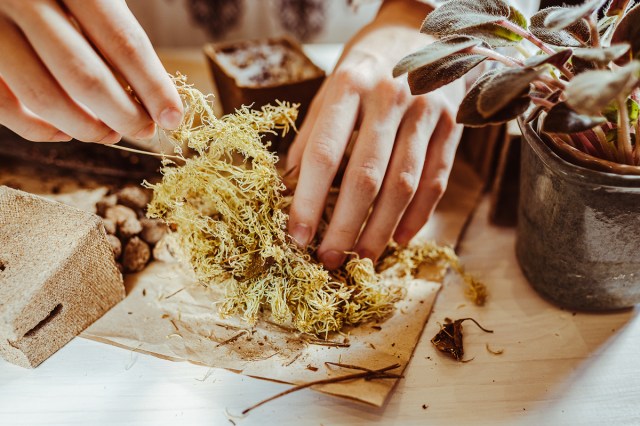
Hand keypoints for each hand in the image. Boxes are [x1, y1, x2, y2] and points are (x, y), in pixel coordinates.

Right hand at [0, 0, 181, 142]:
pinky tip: (63, 133)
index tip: (173, 116)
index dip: (153, 86)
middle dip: (123, 115)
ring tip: (110, 134)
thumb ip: (114, 28)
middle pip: (85, 76)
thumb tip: (156, 91)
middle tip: (144, 130)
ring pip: (42, 96)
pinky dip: (35, 127)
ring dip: (85, 127)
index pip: (122, 42)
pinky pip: (1, 103)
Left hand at [286, 0, 465, 268]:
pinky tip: (400, 239)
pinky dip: (418, 215)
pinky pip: (435, 179)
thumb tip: (291, 189)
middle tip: (330, 259)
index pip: (324, 153)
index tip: (297, 236)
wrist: (424, 30)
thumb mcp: (332, 88)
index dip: (308, 200)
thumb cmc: (368, 66)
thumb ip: (313, 135)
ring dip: (381, 228)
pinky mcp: (452, 124)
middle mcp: (389, 96)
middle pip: (366, 176)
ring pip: (404, 184)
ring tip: (363, 257)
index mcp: (348, 85)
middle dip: (345, 225)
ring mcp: (426, 110)